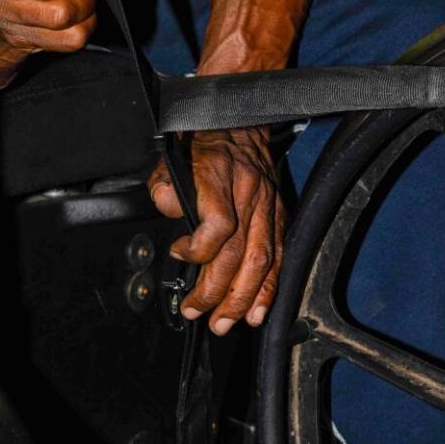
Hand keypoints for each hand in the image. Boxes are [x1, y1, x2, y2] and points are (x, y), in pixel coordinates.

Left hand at [148, 128, 285, 334]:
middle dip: (218, 292)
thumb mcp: (172, 158)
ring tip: (228, 322)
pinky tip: (259, 310)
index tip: (179, 254)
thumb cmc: (203, 142)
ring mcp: (268, 206)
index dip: (198, 249)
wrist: (239, 120)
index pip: (219, 225)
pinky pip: (279, 255)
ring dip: (245, 298)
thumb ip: (165, 188)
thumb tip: (170, 212)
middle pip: (239, 253)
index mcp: (220, 177)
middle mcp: (249, 194)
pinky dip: (271, 286)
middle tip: (199, 314)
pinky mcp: (279, 214)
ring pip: (262, 260)